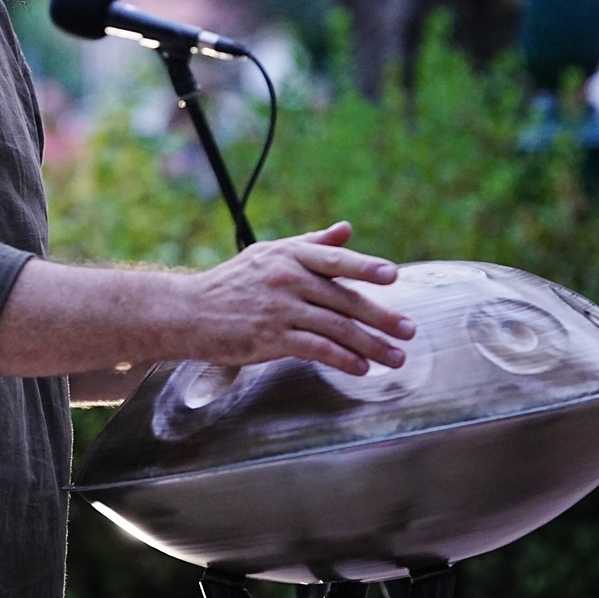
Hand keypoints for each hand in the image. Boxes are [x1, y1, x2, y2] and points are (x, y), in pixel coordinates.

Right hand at [177, 221, 414, 375]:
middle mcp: (287, 279)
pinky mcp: (271, 338)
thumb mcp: (271, 254)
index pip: (334, 259)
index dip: (365, 267)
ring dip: (371, 345)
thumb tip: (347, 229)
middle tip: (409, 330)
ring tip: (395, 356)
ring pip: (336, 327)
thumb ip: (312, 244)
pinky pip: (316, 349)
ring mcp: (279, 309)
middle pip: (343, 299)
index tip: (393, 276)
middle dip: (381, 317)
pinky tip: (361, 367)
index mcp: (289, 255)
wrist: (189, 311)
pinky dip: (342, 359)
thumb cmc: (233, 283)